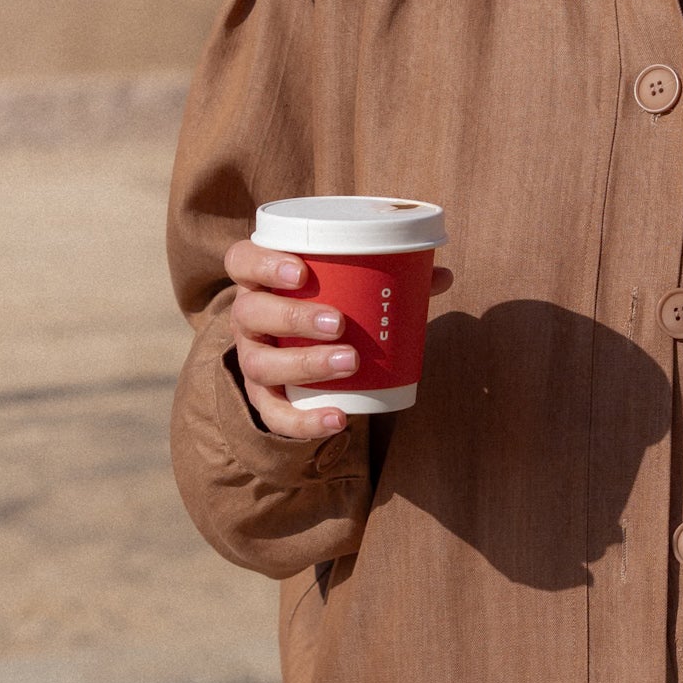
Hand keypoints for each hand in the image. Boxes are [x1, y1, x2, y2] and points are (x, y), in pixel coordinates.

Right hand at [223, 239, 453, 440]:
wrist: (302, 352)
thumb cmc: (328, 305)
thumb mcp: (349, 288)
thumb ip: (392, 278)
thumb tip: (441, 276)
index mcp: (260, 280)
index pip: (241, 261)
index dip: (262, 263)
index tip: (300, 271)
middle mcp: (248, 318)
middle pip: (251, 313)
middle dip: (293, 317)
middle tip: (339, 322)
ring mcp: (252, 358)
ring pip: (259, 364)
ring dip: (304, 364)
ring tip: (349, 362)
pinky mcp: (264, 396)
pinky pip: (274, 414)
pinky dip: (305, 420)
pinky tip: (339, 419)